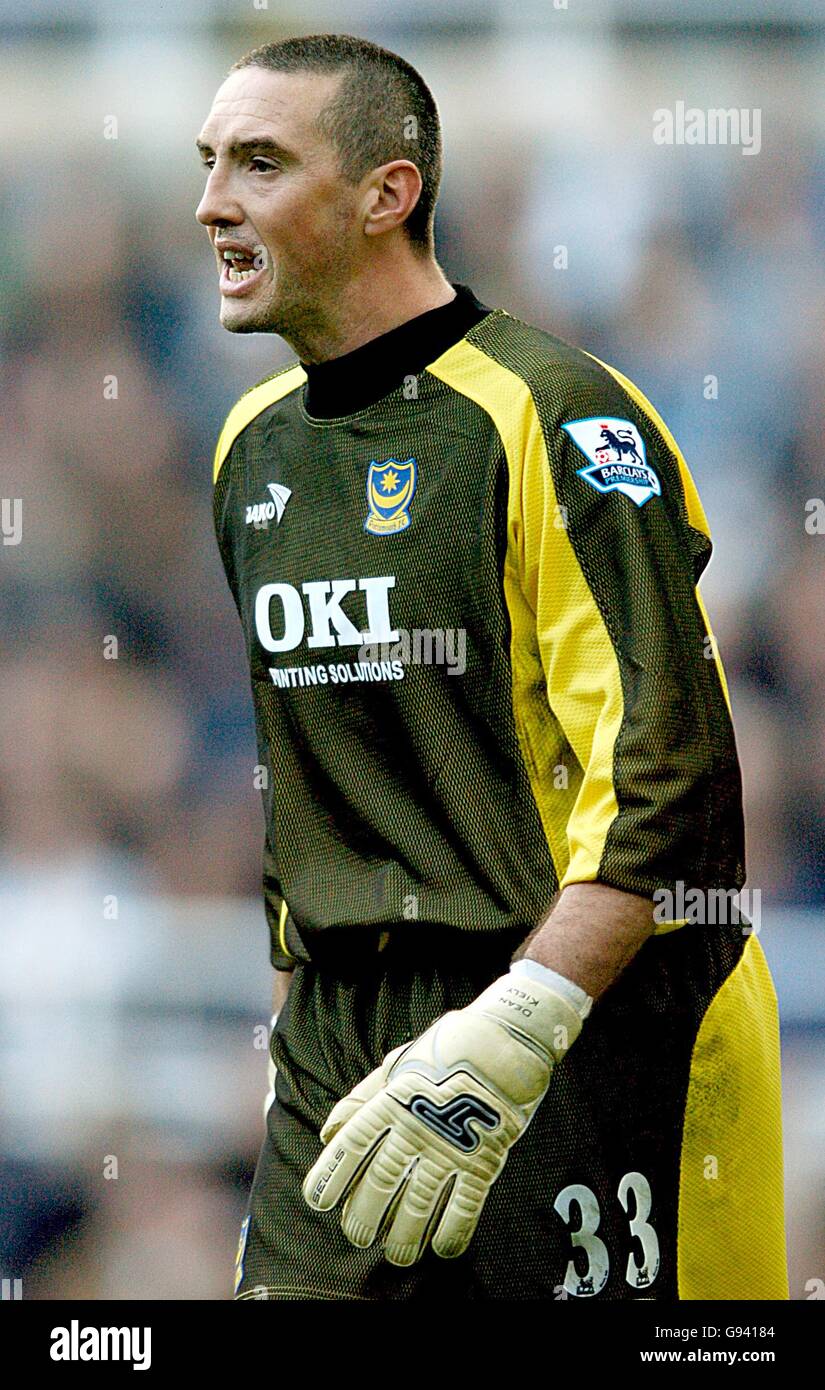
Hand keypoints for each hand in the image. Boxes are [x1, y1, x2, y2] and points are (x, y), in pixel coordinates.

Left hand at [301, 971, 583, 1265]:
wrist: (508, 1039)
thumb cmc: (448, 1048)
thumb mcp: (398, 1063)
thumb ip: (363, 1098)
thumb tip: (329, 1132)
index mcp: (391, 1100)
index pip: (351, 1146)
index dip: (330, 1177)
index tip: (319, 1202)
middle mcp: (416, 1126)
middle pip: (381, 1181)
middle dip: (364, 1216)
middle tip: (357, 1234)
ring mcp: (451, 1145)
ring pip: (419, 1203)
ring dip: (404, 1236)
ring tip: (396, 1255)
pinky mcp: (484, 1158)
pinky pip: (465, 1206)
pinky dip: (452, 1232)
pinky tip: (442, 1249)